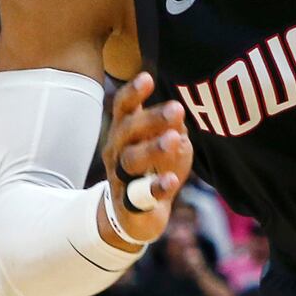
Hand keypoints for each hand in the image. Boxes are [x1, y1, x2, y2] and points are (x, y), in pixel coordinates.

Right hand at [100, 72, 191, 248]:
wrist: (134, 218)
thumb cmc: (153, 170)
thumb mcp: (166, 144)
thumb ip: (172, 127)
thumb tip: (178, 114)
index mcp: (125, 132)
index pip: (124, 107)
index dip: (133, 92)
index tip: (147, 77)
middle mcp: (118, 151)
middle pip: (128, 130)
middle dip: (152, 118)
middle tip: (177, 109)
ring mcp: (120, 178)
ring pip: (131, 160)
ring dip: (152, 148)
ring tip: (173, 140)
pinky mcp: (128, 205)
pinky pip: (140, 195)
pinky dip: (156, 187)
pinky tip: (170, 180)